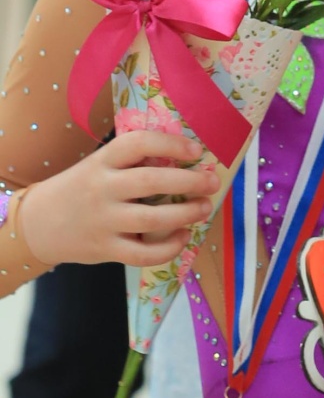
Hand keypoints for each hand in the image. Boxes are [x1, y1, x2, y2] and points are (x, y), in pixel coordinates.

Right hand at [20, 130, 219, 268]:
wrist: (37, 225)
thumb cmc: (80, 190)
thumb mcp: (98, 166)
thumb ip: (131, 163)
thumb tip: (185, 158)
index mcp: (101, 161)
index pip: (136, 143)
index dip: (170, 143)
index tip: (196, 149)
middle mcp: (102, 189)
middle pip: (151, 181)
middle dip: (189, 181)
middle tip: (212, 181)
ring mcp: (103, 221)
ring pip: (151, 219)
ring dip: (185, 213)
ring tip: (204, 208)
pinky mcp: (105, 249)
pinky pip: (143, 254)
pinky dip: (169, 248)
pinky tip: (183, 237)